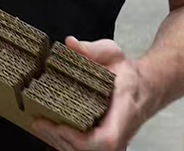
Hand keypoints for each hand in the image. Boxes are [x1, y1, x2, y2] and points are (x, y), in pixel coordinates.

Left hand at [31, 36, 153, 150]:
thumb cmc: (127, 74)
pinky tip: (49, 130)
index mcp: (123, 112)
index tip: (60, 126)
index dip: (80, 139)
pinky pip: (83, 149)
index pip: (105, 139)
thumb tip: (71, 44)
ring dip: (59, 141)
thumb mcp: (113, 53)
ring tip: (39, 125)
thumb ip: (92, 49)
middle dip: (60, 138)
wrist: (144, 88)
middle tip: (38, 122)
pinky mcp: (104, 143)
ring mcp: (113, 141)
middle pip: (90, 150)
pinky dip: (64, 142)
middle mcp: (119, 133)